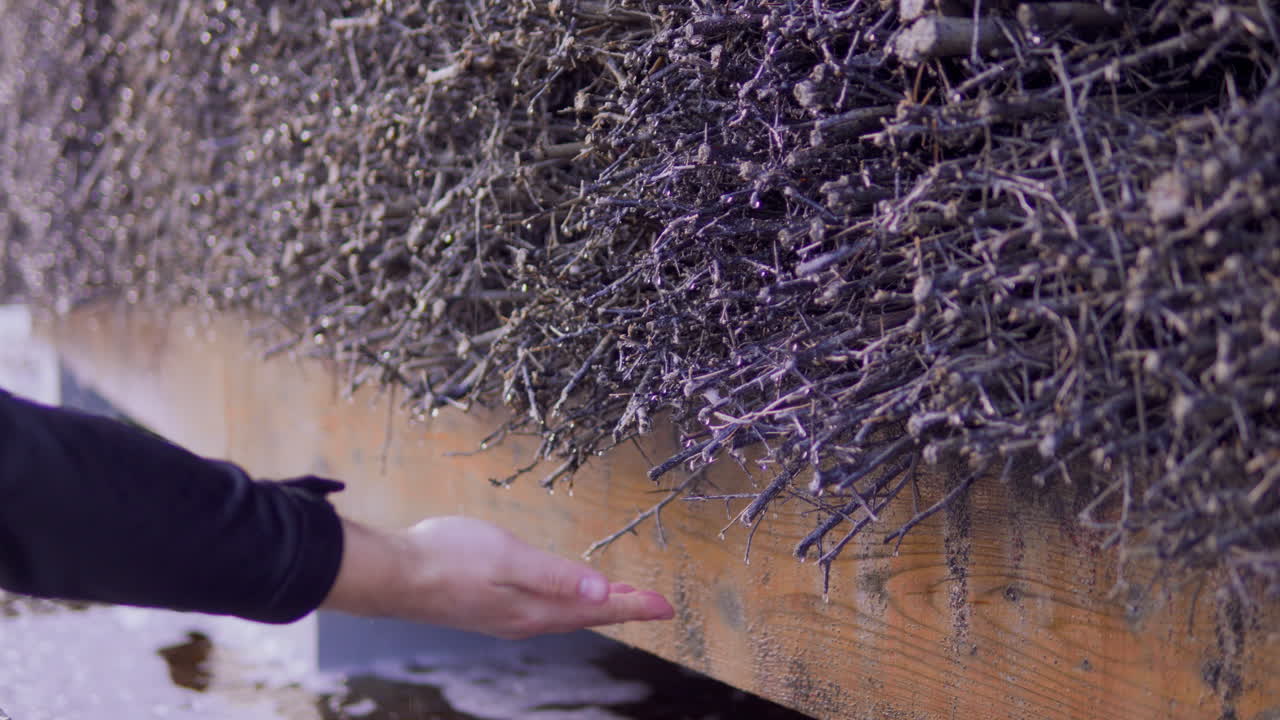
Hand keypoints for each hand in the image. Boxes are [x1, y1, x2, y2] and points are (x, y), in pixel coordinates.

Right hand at [322, 516, 674, 638]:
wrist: (393, 575)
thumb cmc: (447, 559)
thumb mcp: (509, 558)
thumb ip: (557, 576)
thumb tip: (603, 593)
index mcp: (534, 609)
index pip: (597, 609)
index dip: (633, 606)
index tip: (666, 606)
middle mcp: (524, 619)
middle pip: (585, 615)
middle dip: (622, 607)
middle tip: (654, 604)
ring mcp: (505, 615)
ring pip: (564, 613)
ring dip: (596, 606)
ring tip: (620, 599)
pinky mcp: (488, 607)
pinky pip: (543, 608)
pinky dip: (567, 602)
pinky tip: (564, 594)